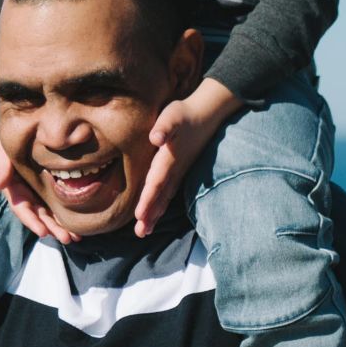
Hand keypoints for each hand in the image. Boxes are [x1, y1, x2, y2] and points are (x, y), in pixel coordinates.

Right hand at [0, 124, 75, 244]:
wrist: (14, 135)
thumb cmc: (3, 147)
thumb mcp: (0, 155)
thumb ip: (1, 169)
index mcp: (14, 192)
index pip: (23, 210)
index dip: (32, 222)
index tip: (43, 232)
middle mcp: (27, 197)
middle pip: (40, 217)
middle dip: (52, 229)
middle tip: (67, 238)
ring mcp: (39, 194)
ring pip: (50, 214)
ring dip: (62, 227)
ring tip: (76, 237)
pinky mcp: (49, 188)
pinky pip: (58, 204)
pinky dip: (66, 216)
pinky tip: (79, 225)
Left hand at [132, 79, 240, 236]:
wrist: (206, 113)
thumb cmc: (185, 113)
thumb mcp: (172, 115)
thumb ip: (164, 126)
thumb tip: (155, 137)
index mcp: (169, 159)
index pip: (156, 183)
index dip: (147, 199)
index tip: (139, 216)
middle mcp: (174, 169)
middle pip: (160, 196)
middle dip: (150, 215)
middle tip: (140, 233)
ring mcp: (179, 171)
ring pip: (165, 197)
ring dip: (156, 214)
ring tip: (145, 231)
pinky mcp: (181, 170)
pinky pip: (170, 192)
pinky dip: (162, 204)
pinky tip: (157, 214)